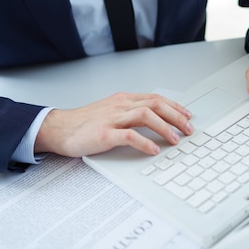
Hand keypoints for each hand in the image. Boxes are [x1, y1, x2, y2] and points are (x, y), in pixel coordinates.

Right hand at [35, 92, 193, 157]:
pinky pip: (129, 135)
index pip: (155, 98)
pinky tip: (153, 149)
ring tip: (175, 140)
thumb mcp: (110, 112)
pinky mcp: (104, 134)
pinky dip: (144, 142)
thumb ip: (130, 114)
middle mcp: (120, 105)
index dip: (174, 106)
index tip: (187, 116)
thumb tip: (154, 122)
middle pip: (155, 104)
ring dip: (165, 128)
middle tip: (189, 129)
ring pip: (145, 115)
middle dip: (176, 116)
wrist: (59, 128)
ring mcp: (112, 118)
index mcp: (123, 100)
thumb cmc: (84, 123)